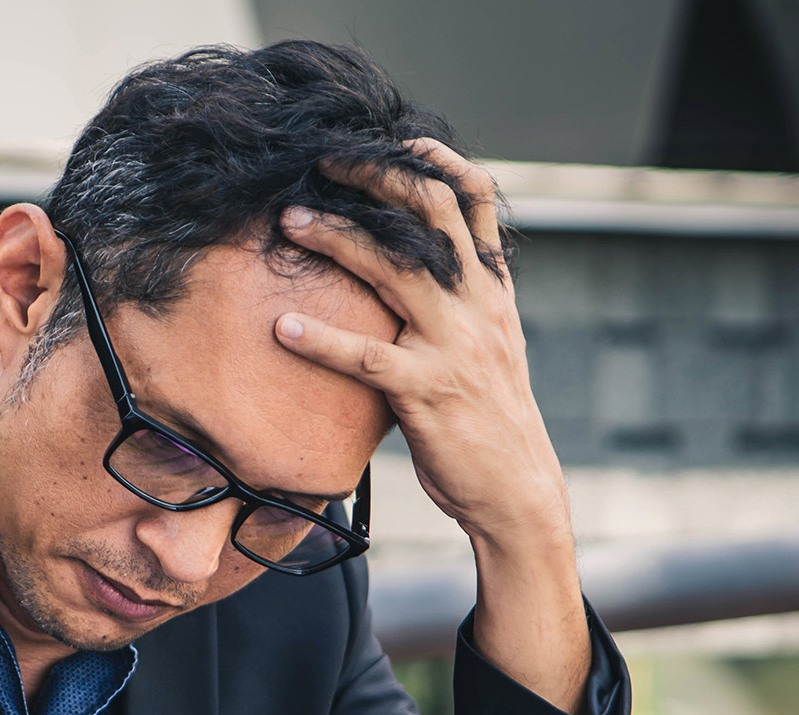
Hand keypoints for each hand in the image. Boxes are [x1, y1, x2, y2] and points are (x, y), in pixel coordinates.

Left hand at [271, 138, 567, 545]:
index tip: (396, 140)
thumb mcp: (492, 344)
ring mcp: (454, 346)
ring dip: (337, 240)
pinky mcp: (427, 392)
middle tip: (322, 164)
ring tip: (290, 222)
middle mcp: (478, 306)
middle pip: (429, 216)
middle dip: (375, 179)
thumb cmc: (491, 418)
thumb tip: (428, 262)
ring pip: (394, 271)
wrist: (517, 489)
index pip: (474, 202)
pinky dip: (320, 339)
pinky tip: (281, 327)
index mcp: (492, 291)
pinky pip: (366, 357)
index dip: (436, 162)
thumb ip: (467, 299)